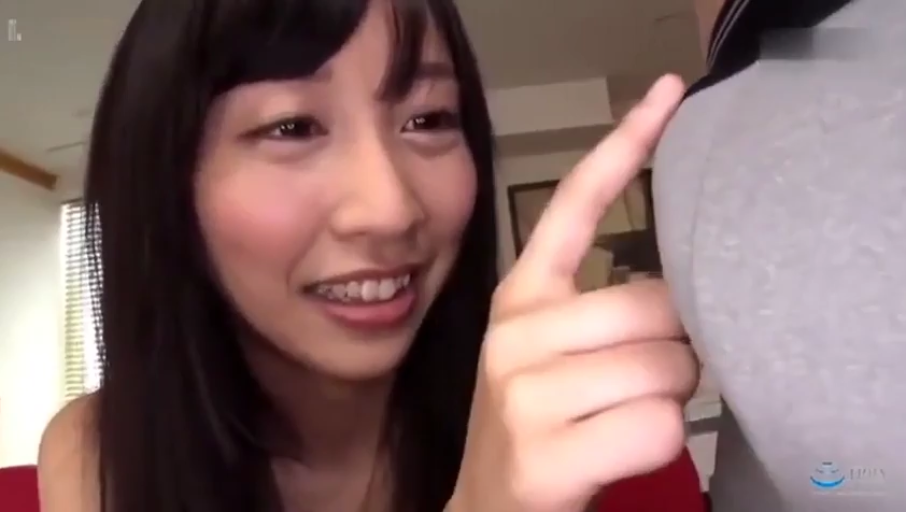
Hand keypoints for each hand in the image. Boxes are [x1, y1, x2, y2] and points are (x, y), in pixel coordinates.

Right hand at [449, 75, 698, 511]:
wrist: (488, 509)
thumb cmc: (536, 423)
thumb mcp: (550, 353)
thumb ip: (597, 308)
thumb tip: (676, 291)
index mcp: (519, 296)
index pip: (574, 204)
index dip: (626, 146)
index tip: (670, 95)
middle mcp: (513, 331)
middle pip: (655, 307)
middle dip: (673, 351)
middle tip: (636, 383)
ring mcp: (522, 391)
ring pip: (665, 367)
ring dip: (667, 400)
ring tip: (619, 419)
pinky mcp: (543, 452)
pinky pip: (657, 425)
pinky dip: (658, 442)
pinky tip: (612, 454)